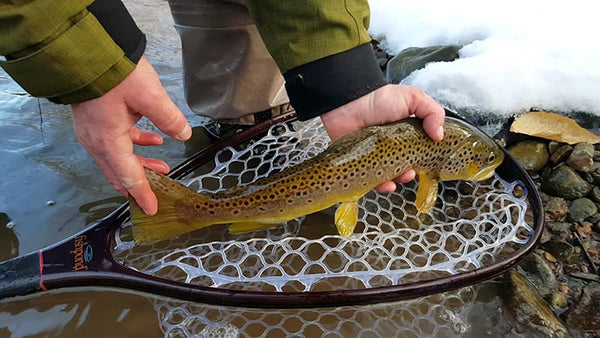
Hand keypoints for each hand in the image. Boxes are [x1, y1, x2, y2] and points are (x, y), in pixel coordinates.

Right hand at [72, 57, 190, 214]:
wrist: (85, 52)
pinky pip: (116, 142)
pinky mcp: (95, 120)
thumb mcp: (149, 96)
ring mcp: (93, 132)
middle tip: (160, 193)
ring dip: (140, 165)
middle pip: (119, 173)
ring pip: (118, 159)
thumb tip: (184, 134)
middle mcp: (97, 142)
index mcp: (108, 142)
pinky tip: (154, 140)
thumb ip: (168, 118)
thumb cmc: (115, 74)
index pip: (128, 177)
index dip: (142, 194)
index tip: (152, 209)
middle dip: (140, 185)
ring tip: (164, 168)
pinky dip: (135, 145)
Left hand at [320, 84, 444, 191]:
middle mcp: (394, 146)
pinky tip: (388, 184)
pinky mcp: (362, 165)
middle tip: (413, 169)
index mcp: (407, 134)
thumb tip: (440, 136)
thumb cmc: (378, 99)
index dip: (427, 157)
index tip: (431, 161)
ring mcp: (378, 157)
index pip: (421, 151)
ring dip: (400, 180)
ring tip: (402, 176)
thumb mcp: (412, 98)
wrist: (348, 104)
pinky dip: (382, 186)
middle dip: (413, 172)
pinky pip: (374, 181)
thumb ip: (432, 112)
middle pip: (408, 166)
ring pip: (392, 176)